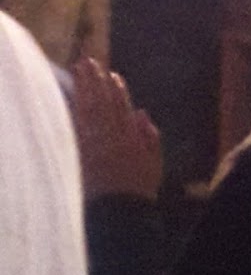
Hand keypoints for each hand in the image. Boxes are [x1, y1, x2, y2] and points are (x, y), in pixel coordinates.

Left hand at [71, 58, 162, 202]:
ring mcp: (95, 144)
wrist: (120, 212)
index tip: (112, 74)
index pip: (122, 108)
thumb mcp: (155, 164)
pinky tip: (71, 96)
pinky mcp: (82, 152)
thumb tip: (141, 113)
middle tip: (89, 62)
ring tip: (78, 70)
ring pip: (88, 109)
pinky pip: (77, 125)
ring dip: (83, 88)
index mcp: (131, 139)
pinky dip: (74, 108)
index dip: (117, 89)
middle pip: (102, 103)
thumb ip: (150, 137)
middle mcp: (112, 137)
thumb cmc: (139, 190)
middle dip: (96, 81)